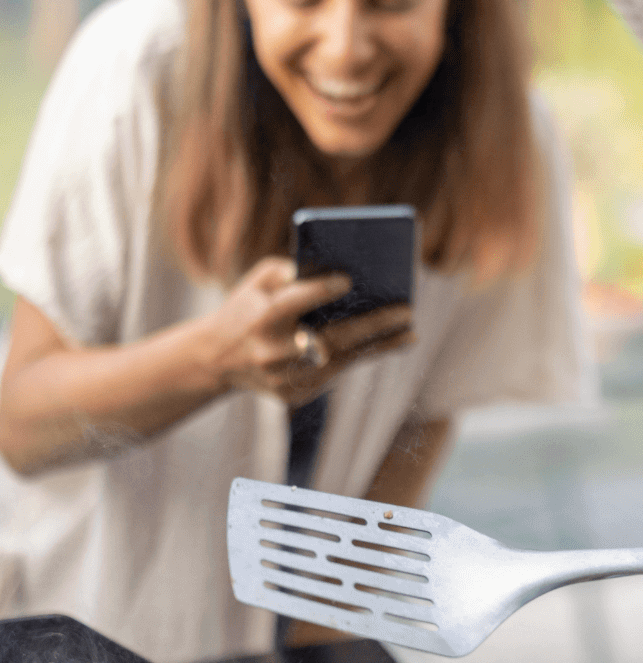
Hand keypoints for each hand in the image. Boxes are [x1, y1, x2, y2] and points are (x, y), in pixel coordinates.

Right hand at [201, 257, 413, 408]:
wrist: (214, 361)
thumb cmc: (246, 310)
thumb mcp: (257, 283)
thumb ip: (291, 270)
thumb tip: (337, 267)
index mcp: (260, 320)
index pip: (292, 303)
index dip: (319, 291)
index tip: (348, 279)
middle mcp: (272, 352)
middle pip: (330, 338)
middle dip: (373, 324)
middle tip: (407, 310)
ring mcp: (284, 379)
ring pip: (341, 361)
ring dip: (380, 346)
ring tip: (410, 332)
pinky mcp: (293, 395)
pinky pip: (334, 374)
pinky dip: (359, 356)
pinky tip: (386, 343)